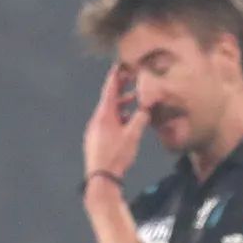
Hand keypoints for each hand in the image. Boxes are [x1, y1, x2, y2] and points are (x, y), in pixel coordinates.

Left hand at [83, 65, 148, 179]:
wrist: (101, 176)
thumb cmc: (116, 154)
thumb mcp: (132, 135)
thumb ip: (140, 119)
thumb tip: (146, 108)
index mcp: (105, 114)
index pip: (110, 90)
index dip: (115, 77)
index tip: (120, 66)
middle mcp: (98, 118)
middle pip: (109, 99)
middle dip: (121, 89)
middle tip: (130, 79)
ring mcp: (96, 128)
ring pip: (110, 111)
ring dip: (122, 105)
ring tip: (134, 102)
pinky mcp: (97, 138)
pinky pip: (108, 121)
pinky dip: (119, 116)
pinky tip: (127, 122)